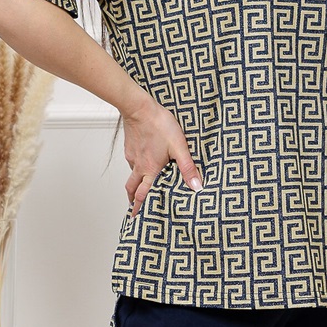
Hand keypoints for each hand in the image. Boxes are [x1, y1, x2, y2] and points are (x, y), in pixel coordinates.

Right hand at [122, 91, 202, 215]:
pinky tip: (144, 162)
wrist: (139, 107)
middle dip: (133, 201)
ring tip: (140, 188)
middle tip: (134, 210)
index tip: (135, 219)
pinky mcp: (130, 146)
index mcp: (150, 170)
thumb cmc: (159, 125)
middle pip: (132, 189)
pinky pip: (132, 162)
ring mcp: (133, 156)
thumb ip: (188, 167)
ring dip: (135, 185)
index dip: (140, 208)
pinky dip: (136, 168)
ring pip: (132, 175)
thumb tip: (197, 186)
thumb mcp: (179, 146)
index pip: (143, 195)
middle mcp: (139, 166)